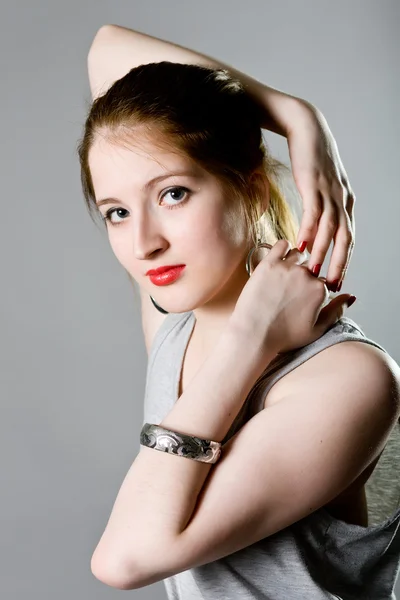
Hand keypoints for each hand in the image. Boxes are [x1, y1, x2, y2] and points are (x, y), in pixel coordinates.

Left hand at [229, 239, 354, 353]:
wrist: (253, 335)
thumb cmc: (283, 336)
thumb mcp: (316, 330)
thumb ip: (337, 311)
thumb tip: (351, 296)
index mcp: (320, 290)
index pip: (324, 281)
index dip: (314, 290)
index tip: (303, 299)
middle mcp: (306, 275)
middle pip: (312, 267)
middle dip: (305, 277)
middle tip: (290, 291)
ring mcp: (287, 268)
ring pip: (299, 254)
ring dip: (295, 262)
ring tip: (284, 278)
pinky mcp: (268, 263)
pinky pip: (281, 245)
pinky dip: (283, 249)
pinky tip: (279, 259)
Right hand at [286, 101, 355, 291]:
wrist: (307, 128)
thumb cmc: (311, 159)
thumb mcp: (321, 186)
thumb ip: (321, 207)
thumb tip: (312, 229)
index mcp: (345, 201)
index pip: (349, 237)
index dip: (344, 260)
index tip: (337, 281)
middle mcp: (342, 198)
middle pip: (345, 237)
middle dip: (338, 263)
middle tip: (331, 285)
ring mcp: (329, 190)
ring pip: (329, 227)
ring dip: (322, 251)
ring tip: (313, 270)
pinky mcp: (313, 182)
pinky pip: (312, 211)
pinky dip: (308, 229)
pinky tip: (302, 244)